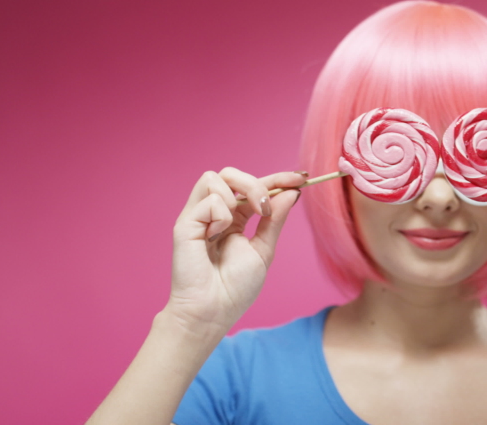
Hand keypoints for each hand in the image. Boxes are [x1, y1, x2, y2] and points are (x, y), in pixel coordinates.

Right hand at [166, 168, 305, 333]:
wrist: (213, 312)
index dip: (277, 179)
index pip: (253, 188)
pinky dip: (220, 214)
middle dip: (255, 184)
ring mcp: (198, 217)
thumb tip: (291, 192)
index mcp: (234, 219)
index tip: (301, 178)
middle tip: (265, 209)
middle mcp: (215, 214)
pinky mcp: (185, 223)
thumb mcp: (263, 250)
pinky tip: (216, 236)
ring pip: (215, 177)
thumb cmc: (235, 289)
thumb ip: (274, 220)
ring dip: (237, 196)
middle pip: (231, 174)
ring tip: (236, 225)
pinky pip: (209, 199)